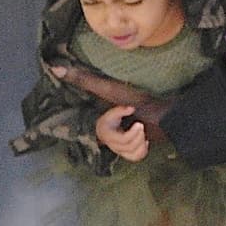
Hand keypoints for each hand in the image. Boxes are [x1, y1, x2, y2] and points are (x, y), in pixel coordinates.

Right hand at [50, 64, 169, 142]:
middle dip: (130, 135)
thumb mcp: (110, 89)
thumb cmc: (141, 98)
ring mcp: (125, 142)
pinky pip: (135, 158)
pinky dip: (144, 150)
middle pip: (115, 145)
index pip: (102, 130)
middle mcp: (112, 131)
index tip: (129, 109)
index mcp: (104, 118)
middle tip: (140, 124)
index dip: (115, 120)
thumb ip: (82, 80)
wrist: (170, 113)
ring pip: (126, 153)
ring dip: (139, 142)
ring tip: (145, 129)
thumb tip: (55, 67)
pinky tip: (148, 140)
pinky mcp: (137, 150)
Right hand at [95, 105, 149, 161]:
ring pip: (134, 155)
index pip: (123, 139)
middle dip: (139, 137)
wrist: (103, 130)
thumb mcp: (111, 113)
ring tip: (144, 134)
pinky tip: (145, 141)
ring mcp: (121, 152)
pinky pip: (137, 157)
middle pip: (130, 147)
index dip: (133, 133)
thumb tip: (131, 108)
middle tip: (141, 125)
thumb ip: (120, 110)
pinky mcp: (126, 154)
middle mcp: (114, 147)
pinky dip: (143, 150)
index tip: (139, 123)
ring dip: (142, 146)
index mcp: (109, 136)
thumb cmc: (108, 121)